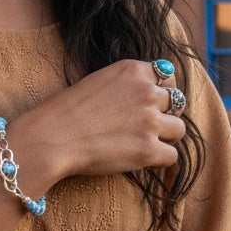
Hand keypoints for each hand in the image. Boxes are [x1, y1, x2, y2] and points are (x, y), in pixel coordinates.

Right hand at [13, 59, 186, 188]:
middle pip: (177, 103)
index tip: (149, 105)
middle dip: (164, 115)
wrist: (52, 136)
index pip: (168, 78)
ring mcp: (149, 121)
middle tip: (143, 127)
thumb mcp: (101, 81)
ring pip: (179, 129)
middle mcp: (146, 92)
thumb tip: (152, 98)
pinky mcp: (148, 150)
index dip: (162, 93)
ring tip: (141, 143)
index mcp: (133, 70)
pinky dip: (158, 160)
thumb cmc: (68, 111)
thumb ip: (128, 85)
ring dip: (164, 138)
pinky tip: (140, 160)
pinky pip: (171, 156)